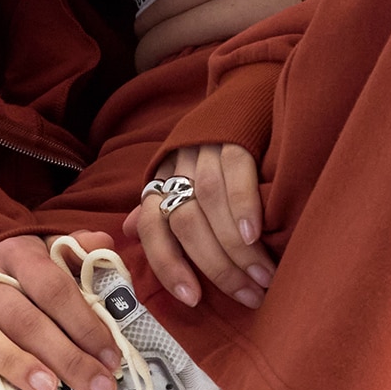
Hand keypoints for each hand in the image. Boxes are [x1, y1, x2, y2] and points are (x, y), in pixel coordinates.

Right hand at [0, 232, 126, 389]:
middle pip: (23, 317)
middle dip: (64, 355)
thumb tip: (104, 242)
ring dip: (12, 360)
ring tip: (46, 388)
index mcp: (19, 253)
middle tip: (96, 386)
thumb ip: (77, 254)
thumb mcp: (48, 254)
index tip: (111, 359)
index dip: (86, 324)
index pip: (55, 288)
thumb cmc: (20, 274)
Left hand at [127, 145, 275, 309]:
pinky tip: (256, 236)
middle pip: (185, 223)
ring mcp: (205, 148)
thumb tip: (128, 232)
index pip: (152, 227)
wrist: (245, 89)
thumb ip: (157, 205)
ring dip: (236, 249)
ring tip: (263, 278)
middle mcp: (177, 165)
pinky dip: (243, 207)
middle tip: (248, 296)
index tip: (193, 300)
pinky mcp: (236, 135)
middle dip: (216, 267)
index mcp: (161, 179)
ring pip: (209, 203)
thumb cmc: (214, 145)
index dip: (167, 265)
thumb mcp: (180, 173)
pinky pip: (236, 173)